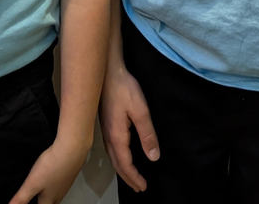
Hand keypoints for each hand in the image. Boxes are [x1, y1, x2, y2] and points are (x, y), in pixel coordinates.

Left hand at [8, 137, 90, 203]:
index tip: (30, 202)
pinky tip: (53, 172)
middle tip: (38, 198)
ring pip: (57, 191)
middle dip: (43, 201)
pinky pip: (62, 179)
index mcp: (50, 199)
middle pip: (51, 202)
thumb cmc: (53, 165)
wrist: (72, 148)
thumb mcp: (32, 183)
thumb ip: (21, 198)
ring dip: (50, 191)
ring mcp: (66, 181)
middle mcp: (59, 193)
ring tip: (43, 189)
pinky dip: (56, 179)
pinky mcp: (70, 170)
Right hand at [99, 67, 159, 191]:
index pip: (125, 164)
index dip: (134, 177)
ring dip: (122, 169)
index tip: (143, 187)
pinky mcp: (104, 123)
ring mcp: (104, 130)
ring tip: (130, 177)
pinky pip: (110, 149)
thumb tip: (154, 157)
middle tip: (138, 188)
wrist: (106, 71)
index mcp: (117, 137)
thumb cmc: (124, 89)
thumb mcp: (140, 110)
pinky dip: (117, 159)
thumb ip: (147, 134)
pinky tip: (121, 155)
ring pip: (112, 157)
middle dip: (128, 178)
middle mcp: (108, 137)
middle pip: (117, 164)